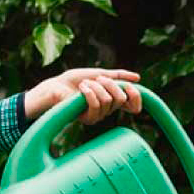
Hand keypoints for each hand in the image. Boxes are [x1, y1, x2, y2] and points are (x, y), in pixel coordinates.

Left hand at [25, 68, 142, 125]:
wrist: (56, 86)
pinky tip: (81, 90)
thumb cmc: (75, 81)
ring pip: (108, 100)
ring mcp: (99, 116)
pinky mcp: (88, 119)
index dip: (136, 96)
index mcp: (113, 100)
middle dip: (109, 84)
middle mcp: (108, 110)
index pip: (134, 105)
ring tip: (84, 84)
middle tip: (97, 79)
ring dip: (95, 87)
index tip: (130, 86)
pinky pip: (97, 105)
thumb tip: (138, 78)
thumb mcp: (99, 74)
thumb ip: (118, 76)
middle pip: (121, 98)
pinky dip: (89, 93)